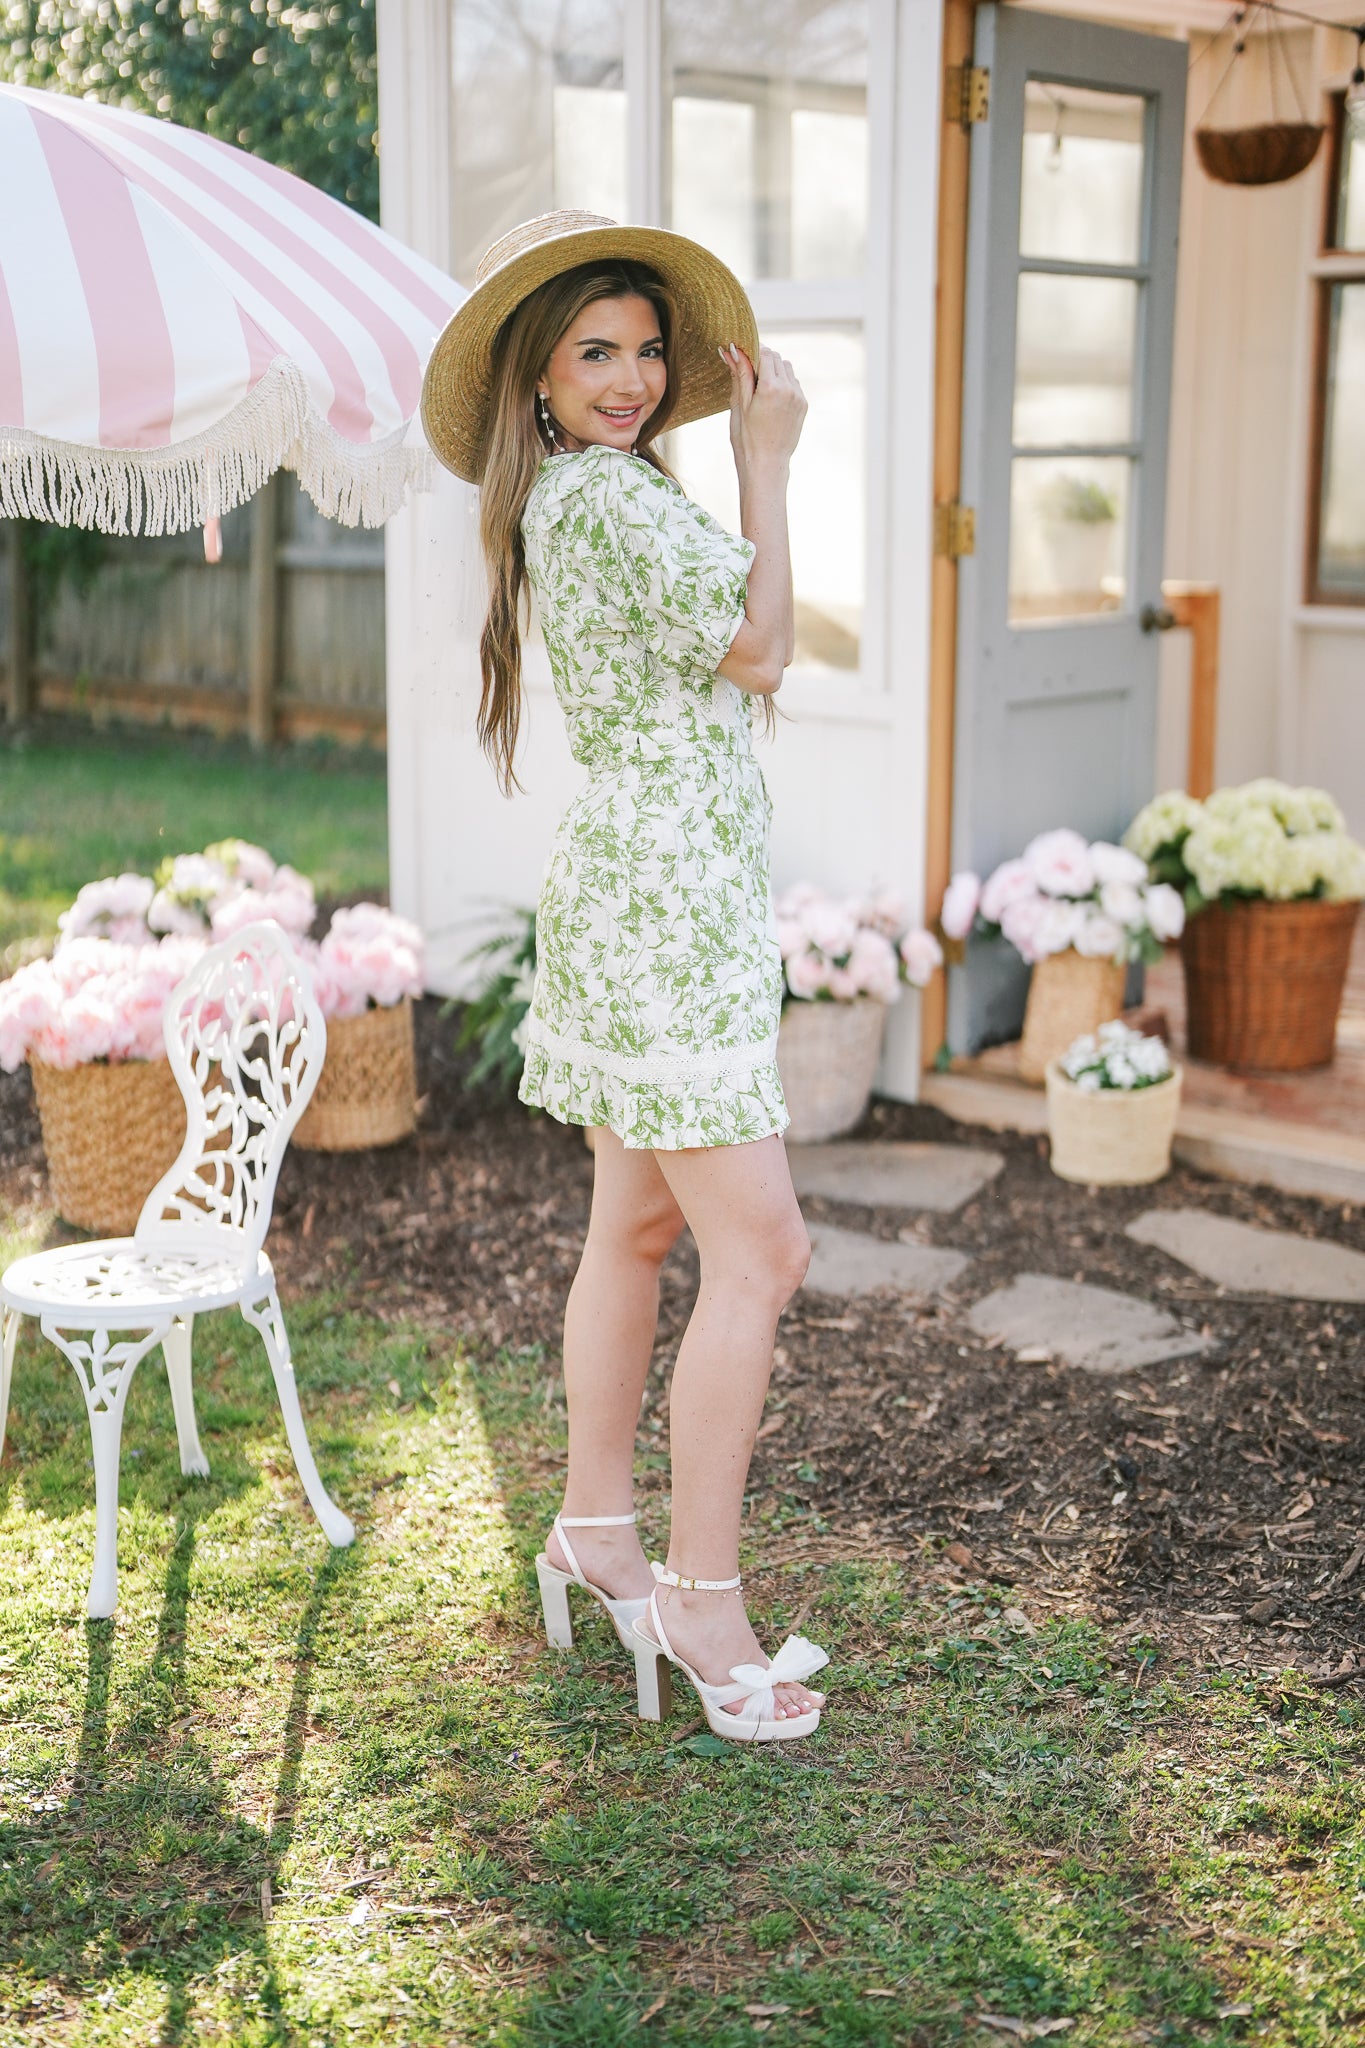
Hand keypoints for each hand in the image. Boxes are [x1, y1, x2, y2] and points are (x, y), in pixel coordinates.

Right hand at [722, 342, 805, 485]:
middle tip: (749, 375)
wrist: (766, 464)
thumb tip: (732, 350)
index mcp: (770, 387)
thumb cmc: (747, 438)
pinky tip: (772, 399)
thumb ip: (740, 374)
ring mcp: (798, 397)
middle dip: (763, 361)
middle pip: (777, 358)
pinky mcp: (803, 405)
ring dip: (775, 371)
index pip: (765, 353)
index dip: (753, 352)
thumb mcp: (739, 404)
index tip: (743, 357)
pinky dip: (783, 383)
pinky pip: (794, 383)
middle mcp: (788, 388)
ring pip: (787, 368)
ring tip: (761, 389)